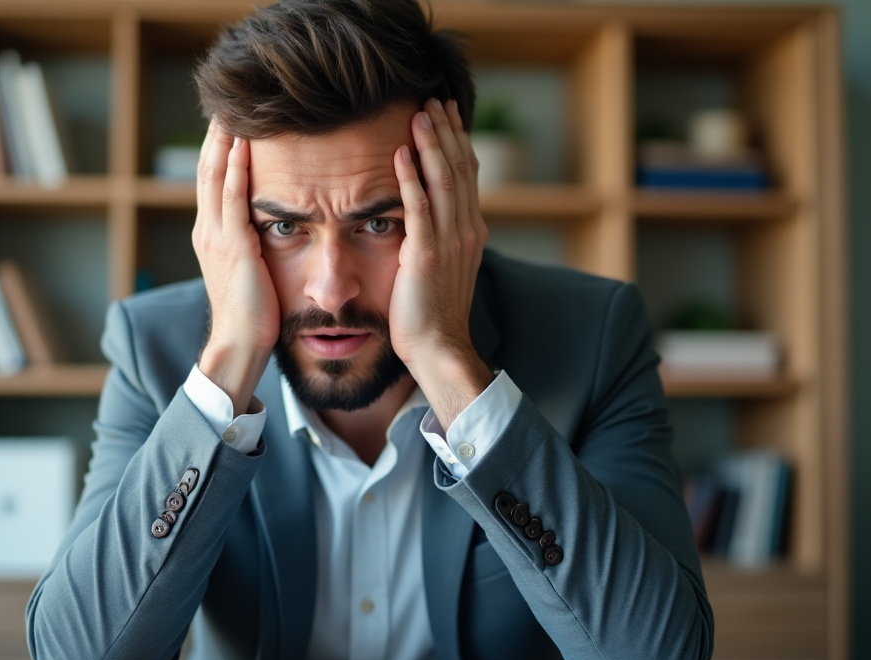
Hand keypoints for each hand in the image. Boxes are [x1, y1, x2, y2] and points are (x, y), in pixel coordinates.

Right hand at [192, 122, 277, 415]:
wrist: (240, 344)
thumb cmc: (253, 316)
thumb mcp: (249, 273)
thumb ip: (251, 248)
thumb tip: (267, 232)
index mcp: (211, 236)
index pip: (212, 181)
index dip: (219, 150)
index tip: (230, 122)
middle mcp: (207, 231)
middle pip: (208, 169)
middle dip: (217, 135)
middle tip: (227, 102)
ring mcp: (217, 237)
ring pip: (215, 176)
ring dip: (225, 141)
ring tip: (233, 110)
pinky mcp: (233, 246)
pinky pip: (232, 198)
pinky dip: (235, 168)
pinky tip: (242, 145)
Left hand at [390, 99, 492, 427]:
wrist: (438, 348)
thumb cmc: (432, 313)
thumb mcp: (442, 266)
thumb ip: (439, 235)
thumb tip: (427, 213)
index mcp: (471, 232)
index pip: (467, 175)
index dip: (457, 141)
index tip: (446, 114)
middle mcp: (466, 231)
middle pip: (460, 169)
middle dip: (446, 132)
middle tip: (433, 100)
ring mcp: (448, 242)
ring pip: (444, 181)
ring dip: (431, 145)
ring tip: (419, 114)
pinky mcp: (425, 256)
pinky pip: (419, 209)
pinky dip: (410, 179)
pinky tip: (400, 155)